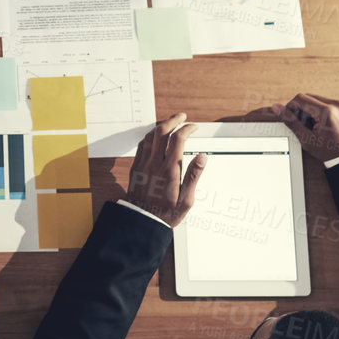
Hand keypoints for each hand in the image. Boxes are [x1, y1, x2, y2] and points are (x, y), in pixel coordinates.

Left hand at [126, 112, 205, 227]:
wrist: (142, 222)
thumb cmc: (166, 213)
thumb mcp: (186, 199)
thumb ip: (194, 175)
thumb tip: (202, 157)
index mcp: (169, 169)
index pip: (178, 139)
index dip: (187, 128)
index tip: (194, 127)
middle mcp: (154, 163)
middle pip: (161, 131)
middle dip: (173, 120)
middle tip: (182, 116)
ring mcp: (143, 163)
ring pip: (149, 135)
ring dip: (161, 126)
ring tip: (170, 123)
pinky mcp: (136, 167)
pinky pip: (141, 144)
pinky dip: (150, 136)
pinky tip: (155, 137)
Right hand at [269, 92, 338, 161]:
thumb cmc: (331, 152)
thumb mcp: (307, 139)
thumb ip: (291, 121)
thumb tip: (277, 107)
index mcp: (328, 112)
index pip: (301, 98)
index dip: (292, 106)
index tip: (292, 117)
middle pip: (311, 97)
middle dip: (304, 109)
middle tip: (306, 125)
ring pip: (321, 100)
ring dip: (315, 110)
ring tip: (318, 127)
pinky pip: (332, 104)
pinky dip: (326, 111)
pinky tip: (328, 125)